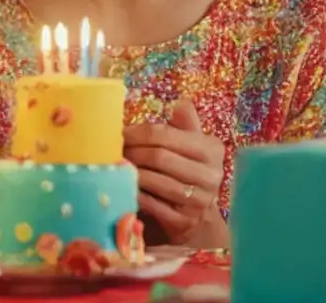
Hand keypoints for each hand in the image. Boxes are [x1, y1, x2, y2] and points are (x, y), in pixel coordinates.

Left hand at [123, 100, 226, 247]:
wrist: (198, 215)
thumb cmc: (189, 171)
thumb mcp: (192, 144)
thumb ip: (185, 124)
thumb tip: (180, 104)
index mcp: (212, 149)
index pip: (165, 135)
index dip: (137, 133)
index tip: (119, 133)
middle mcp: (211, 175)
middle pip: (158, 157)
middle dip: (131, 152)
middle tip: (113, 151)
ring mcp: (199, 201)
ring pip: (154, 180)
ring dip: (130, 173)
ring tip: (115, 167)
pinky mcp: (184, 222)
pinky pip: (151, 204)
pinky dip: (134, 194)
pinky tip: (124, 187)